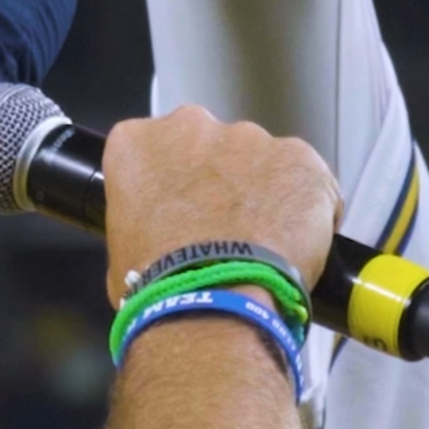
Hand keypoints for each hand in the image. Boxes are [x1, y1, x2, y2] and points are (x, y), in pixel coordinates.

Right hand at [103, 107, 340, 307]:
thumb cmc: (160, 286)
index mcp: (138, 144)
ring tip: (263, 244)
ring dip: (265, 192)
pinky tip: (295, 244)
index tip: (184, 210)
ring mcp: (249, 138)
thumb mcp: (120, 249)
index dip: (175, 183)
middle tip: (226, 229)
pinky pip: (308, 179)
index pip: (155, 149)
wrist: (214, 302)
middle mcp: (192, 126)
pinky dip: (307, 206)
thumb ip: (142, 218)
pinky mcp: (299, 156)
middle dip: (222, 181)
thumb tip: (161, 235)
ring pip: (262, 161)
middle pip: (213, 147)